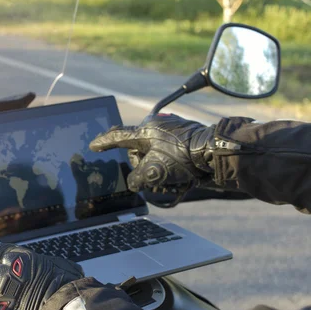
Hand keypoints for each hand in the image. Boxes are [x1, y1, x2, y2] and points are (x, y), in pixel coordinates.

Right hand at [89, 114, 215, 191]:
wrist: (216, 153)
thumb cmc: (183, 157)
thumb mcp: (154, 171)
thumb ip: (137, 178)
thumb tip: (135, 182)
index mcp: (145, 129)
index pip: (119, 137)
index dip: (104, 142)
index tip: (94, 146)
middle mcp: (157, 127)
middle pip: (139, 151)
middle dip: (145, 168)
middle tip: (157, 178)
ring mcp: (172, 132)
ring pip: (155, 155)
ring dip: (160, 171)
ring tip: (173, 180)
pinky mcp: (185, 139)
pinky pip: (170, 154)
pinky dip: (172, 167)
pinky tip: (182, 177)